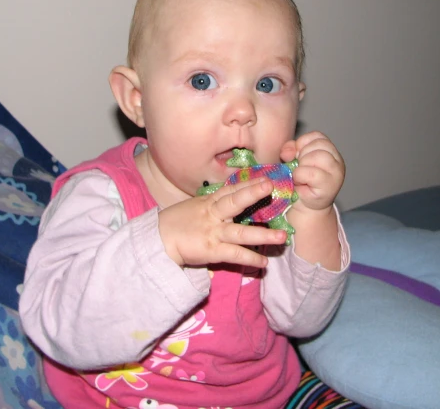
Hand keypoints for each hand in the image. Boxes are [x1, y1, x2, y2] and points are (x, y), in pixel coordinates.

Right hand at [158, 177, 288, 267]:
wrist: (158, 241)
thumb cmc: (175, 223)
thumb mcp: (194, 207)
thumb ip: (212, 204)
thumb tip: (230, 199)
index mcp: (208, 203)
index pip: (230, 190)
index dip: (247, 183)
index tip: (265, 178)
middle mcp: (212, 215)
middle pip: (234, 202)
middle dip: (252, 193)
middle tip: (270, 186)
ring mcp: (213, 233)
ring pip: (240, 233)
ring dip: (263, 235)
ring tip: (282, 236)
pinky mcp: (211, 251)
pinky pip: (234, 255)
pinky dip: (250, 258)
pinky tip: (264, 261)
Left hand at [280, 131, 344, 215]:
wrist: (304, 206)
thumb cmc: (299, 181)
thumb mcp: (293, 160)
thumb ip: (290, 149)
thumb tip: (287, 153)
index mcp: (330, 150)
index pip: (317, 136)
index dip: (302, 144)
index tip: (296, 156)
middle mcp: (337, 160)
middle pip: (318, 144)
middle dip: (302, 155)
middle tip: (299, 169)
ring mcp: (337, 173)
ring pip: (317, 156)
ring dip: (302, 166)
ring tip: (300, 176)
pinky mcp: (331, 185)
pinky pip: (312, 173)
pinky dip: (300, 176)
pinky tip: (300, 182)